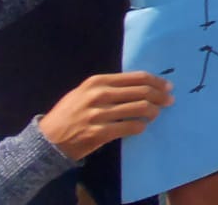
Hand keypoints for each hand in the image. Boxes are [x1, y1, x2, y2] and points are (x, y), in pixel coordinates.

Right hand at [38, 72, 173, 160]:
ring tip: (157, 114)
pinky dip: (141, 127)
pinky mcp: (100, 133)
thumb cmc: (69, 113)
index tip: (167, 86)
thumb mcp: (85, 92)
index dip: (156, 81)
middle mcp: (99, 94)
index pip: (137, 78)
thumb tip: (141, 85)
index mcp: (98, 81)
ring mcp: (99, 114)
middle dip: (160, 96)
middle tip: (169, 101)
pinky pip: (130, 127)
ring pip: (139, 109)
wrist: (47, 139)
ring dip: (154, 111)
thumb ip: (109, 86)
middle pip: (142, 91)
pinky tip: (142, 127)